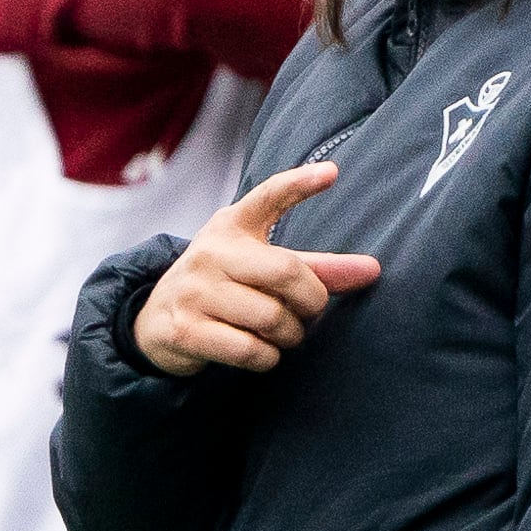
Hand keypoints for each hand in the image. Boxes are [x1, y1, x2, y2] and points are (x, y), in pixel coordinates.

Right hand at [134, 164, 382, 376]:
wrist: (156, 321)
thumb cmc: (225, 286)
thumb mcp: (261, 266)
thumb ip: (316, 268)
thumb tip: (374, 270)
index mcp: (232, 225)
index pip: (268, 197)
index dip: (300, 183)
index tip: (333, 172)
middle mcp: (210, 251)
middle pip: (287, 273)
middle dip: (311, 302)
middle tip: (310, 312)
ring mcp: (194, 290)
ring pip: (271, 318)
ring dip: (290, 336)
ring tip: (282, 334)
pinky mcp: (185, 329)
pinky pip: (250, 349)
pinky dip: (268, 357)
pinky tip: (262, 352)